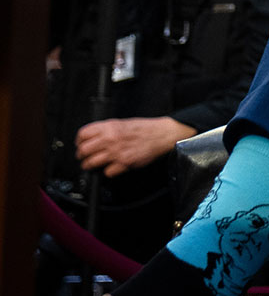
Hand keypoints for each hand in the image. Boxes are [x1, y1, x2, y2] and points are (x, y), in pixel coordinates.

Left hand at [74, 116, 194, 177]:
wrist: (162, 134)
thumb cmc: (145, 128)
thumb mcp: (122, 122)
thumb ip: (106, 129)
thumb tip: (92, 137)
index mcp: (109, 127)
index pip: (82, 134)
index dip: (79, 141)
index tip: (80, 144)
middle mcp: (110, 139)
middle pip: (83, 150)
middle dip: (81, 155)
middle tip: (84, 157)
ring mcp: (116, 152)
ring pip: (91, 163)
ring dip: (89, 166)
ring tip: (92, 165)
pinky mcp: (124, 163)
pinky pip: (107, 172)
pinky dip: (107, 172)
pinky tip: (111, 167)